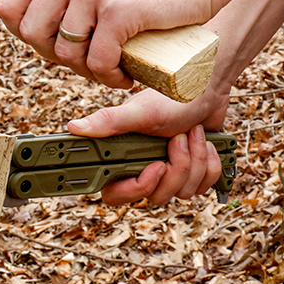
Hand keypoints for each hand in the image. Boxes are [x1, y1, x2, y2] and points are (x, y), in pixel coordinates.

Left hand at [0, 0, 231, 88]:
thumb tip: (24, 25)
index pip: (7, 4)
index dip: (22, 31)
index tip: (49, 41)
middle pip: (30, 33)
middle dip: (54, 56)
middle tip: (84, 59)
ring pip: (64, 52)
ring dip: (85, 71)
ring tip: (108, 67)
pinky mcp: (120, 9)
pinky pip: (98, 61)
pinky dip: (110, 77)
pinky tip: (125, 74)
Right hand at [67, 87, 229, 205]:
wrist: (206, 88)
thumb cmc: (171, 96)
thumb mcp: (139, 111)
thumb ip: (108, 122)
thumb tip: (73, 128)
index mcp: (123, 158)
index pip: (115, 195)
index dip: (136, 188)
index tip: (156, 166)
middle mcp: (143, 169)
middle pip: (157, 196)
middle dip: (176, 168)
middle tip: (178, 139)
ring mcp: (170, 174)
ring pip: (183, 192)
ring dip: (195, 160)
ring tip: (193, 133)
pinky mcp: (192, 174)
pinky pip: (203, 186)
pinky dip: (210, 163)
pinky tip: (205, 142)